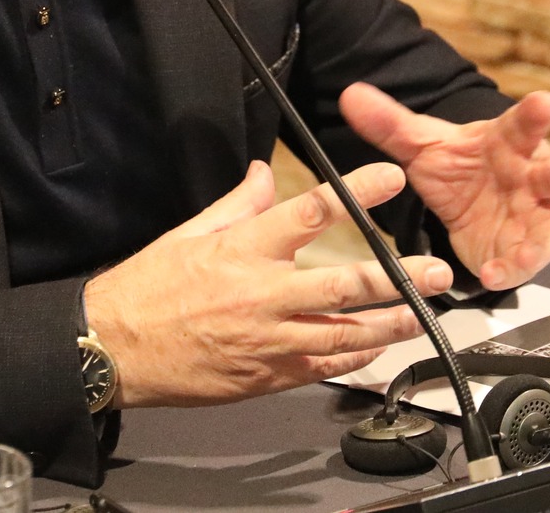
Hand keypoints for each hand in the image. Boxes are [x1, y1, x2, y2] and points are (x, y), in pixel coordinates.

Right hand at [83, 160, 453, 407]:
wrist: (114, 349)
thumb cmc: (146, 289)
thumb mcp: (189, 232)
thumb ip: (237, 204)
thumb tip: (265, 173)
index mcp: (244, 250)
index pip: (312, 213)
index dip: (357, 193)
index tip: (391, 179)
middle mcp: (262, 295)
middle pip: (346, 284)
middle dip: (398, 278)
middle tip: (435, 271)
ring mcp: (267, 341)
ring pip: (344, 334)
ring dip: (390, 325)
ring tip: (422, 314)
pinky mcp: (265, 376)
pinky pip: (321, 366)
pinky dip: (353, 358)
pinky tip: (376, 348)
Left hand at [339, 84, 549, 291]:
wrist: (470, 206)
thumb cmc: (460, 166)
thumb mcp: (422, 146)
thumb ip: (390, 124)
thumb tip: (351, 95)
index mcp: (508, 141)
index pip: (524, 123)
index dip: (536, 113)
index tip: (546, 102)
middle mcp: (530, 175)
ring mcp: (534, 214)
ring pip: (548, 224)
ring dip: (540, 239)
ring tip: (527, 251)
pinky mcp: (526, 249)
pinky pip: (523, 261)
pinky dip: (509, 268)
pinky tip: (492, 274)